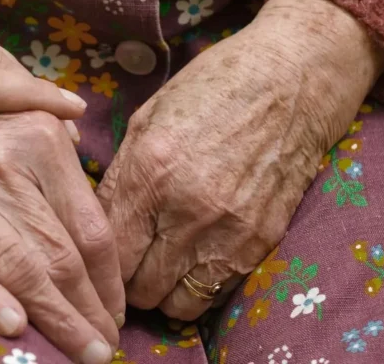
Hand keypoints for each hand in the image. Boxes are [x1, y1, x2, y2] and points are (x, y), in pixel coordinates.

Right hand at [0, 111, 124, 363]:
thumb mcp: (19, 105)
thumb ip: (58, 132)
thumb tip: (86, 147)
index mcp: (42, 142)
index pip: (91, 227)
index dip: (109, 279)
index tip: (118, 310)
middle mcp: (8, 170)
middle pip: (62, 257)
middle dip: (90, 312)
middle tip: (106, 350)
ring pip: (20, 268)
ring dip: (56, 318)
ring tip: (80, 352)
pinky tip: (15, 327)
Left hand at [97, 0, 383, 320]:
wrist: (290, 79)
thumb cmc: (209, 90)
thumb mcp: (146, 121)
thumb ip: (118, 178)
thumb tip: (93, 222)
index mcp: (149, 174)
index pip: (109, 251)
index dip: (98, 259)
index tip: (100, 255)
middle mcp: (186, 211)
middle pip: (139, 287)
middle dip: (127, 280)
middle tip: (128, 262)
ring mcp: (227, 232)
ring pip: (177, 304)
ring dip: (162, 292)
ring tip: (160, 267)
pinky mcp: (260, 242)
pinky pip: (216, 293)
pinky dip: (198, 287)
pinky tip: (193, 261)